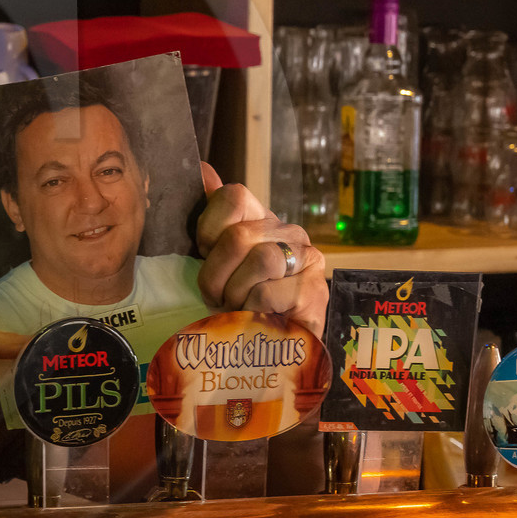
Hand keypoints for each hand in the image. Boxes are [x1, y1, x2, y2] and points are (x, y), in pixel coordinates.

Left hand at [195, 163, 328, 336]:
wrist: (270, 348)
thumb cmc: (235, 300)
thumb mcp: (213, 257)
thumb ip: (209, 214)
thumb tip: (201, 169)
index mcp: (261, 218)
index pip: (233, 196)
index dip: (208, 229)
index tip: (204, 255)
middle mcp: (288, 232)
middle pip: (239, 235)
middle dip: (214, 273)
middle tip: (214, 294)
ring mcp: (307, 259)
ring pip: (261, 260)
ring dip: (235, 292)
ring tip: (235, 306)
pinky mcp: (315, 292)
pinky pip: (269, 293)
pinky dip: (251, 310)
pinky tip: (255, 317)